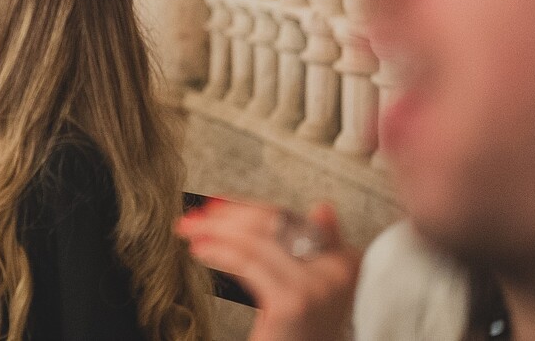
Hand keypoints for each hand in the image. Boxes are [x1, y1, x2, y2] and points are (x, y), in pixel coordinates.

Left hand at [176, 201, 356, 340]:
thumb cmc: (295, 330)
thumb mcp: (296, 283)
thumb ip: (292, 248)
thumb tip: (314, 206)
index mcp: (345, 260)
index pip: (291, 218)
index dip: (250, 208)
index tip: (217, 205)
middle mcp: (338, 270)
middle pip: (273, 224)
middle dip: (228, 216)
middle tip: (196, 215)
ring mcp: (317, 286)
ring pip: (256, 241)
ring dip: (215, 231)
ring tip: (189, 230)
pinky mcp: (292, 301)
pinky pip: (247, 263)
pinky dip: (218, 251)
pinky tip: (200, 250)